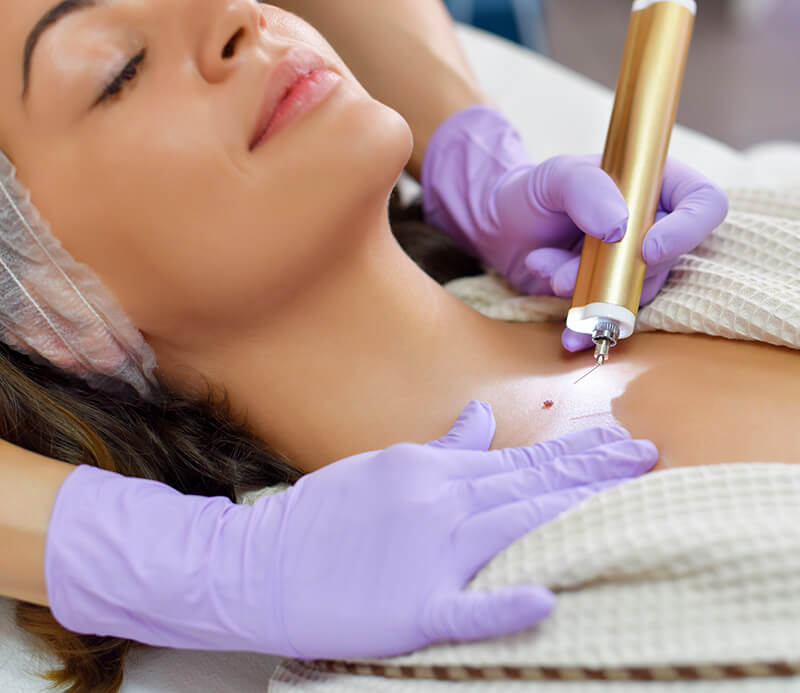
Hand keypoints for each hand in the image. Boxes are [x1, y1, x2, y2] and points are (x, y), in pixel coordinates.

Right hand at [45, 402, 657, 659]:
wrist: (261, 562)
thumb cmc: (324, 516)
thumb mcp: (386, 465)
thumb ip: (442, 447)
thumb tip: (480, 418)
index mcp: (431, 470)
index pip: (519, 458)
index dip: (576, 452)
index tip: (624, 444)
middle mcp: (437, 502)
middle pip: (528, 484)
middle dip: (592, 471)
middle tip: (647, 457)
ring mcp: (426, 555)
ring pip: (513, 528)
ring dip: (571, 514)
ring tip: (625, 499)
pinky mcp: (410, 608)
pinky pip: (466, 607)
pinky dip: (505, 603)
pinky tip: (545, 599)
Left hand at [421, 105, 728, 351]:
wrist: (501, 230)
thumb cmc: (533, 193)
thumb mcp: (554, 177)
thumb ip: (585, 190)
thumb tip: (620, 227)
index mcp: (655, 184)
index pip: (703, 203)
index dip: (687, 230)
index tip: (647, 249)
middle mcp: (653, 227)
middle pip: (666, 260)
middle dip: (614, 273)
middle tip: (564, 274)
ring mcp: (631, 265)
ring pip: (633, 293)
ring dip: (588, 295)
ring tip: (546, 274)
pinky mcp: (608, 295)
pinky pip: (611, 318)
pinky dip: (586, 328)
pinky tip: (566, 335)